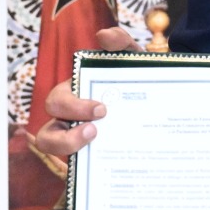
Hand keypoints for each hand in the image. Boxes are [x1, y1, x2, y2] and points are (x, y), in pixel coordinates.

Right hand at [25, 26, 138, 161]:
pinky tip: (112, 170)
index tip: (101, 109)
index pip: (57, 102)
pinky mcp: (90, 161)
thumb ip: (120, 42)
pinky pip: (80, 171)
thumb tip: (103, 37)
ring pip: (53, 151)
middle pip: (47, 133)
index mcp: (75, 95)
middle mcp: (70, 122)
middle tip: (97, 128)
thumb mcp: (132, 59)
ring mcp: (79, 143)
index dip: (72, 107)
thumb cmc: (136, 79)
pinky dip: (88, 172)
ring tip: (94, 142)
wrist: (161, 101)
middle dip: (68, 132)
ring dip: (66, 147)